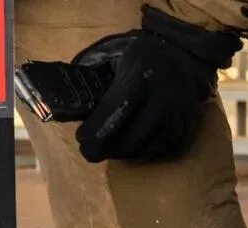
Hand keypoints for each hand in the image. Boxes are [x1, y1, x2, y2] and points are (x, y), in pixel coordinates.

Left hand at [75, 5, 239, 163]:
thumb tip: (61, 110)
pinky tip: (129, 146)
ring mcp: (178, 114)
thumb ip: (90, 81)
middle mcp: (163, 96)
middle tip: (89, 150)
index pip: (115, 114)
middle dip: (104, 150)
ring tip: (108, 146)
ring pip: (143, 150)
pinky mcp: (186, 127)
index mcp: (141, 74)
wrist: (182, 53)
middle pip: (129, 140)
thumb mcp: (112, 56)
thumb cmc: (139, 56)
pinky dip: (140, 153)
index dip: (94, 133)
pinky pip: (159, 151)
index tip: (81, 138)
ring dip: (121, 154)